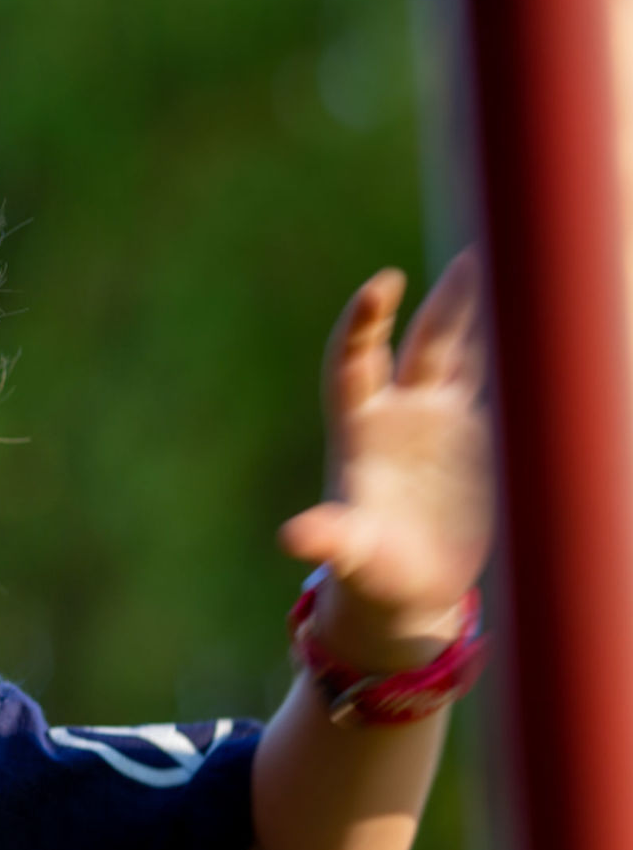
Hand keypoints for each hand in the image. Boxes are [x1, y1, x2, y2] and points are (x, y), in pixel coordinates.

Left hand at [277, 249, 494, 669]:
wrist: (409, 589)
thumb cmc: (369, 572)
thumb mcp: (350, 556)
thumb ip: (329, 539)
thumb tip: (293, 538)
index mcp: (359, 431)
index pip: (355, 361)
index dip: (364, 322)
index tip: (382, 285)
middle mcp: (401, 414)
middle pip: (423, 344)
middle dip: (449, 303)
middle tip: (478, 260)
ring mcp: (444, 423)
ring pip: (468, 354)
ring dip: (490, 316)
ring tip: (525, 267)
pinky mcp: (483, 441)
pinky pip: (507, 388)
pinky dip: (527, 361)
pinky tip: (557, 327)